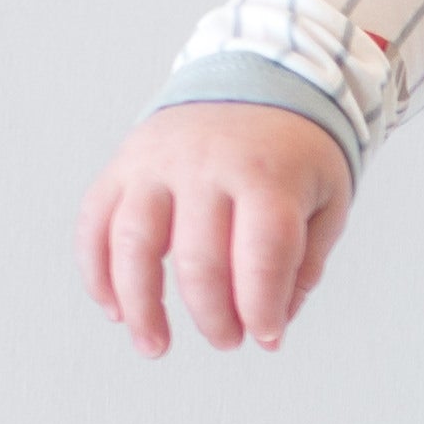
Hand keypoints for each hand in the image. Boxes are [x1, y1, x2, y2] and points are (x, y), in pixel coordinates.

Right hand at [80, 102, 352, 355]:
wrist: (260, 78)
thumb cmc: (296, 154)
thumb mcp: (327, 200)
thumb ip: (303, 263)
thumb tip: (271, 325)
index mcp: (266, 173)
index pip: (261, 253)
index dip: (262, 306)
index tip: (267, 338)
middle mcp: (205, 164)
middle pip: (199, 258)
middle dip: (213, 315)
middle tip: (228, 341)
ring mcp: (156, 161)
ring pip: (133, 242)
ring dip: (141, 305)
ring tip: (155, 346)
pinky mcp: (124, 163)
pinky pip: (96, 220)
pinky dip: (97, 270)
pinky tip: (114, 308)